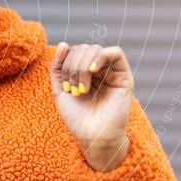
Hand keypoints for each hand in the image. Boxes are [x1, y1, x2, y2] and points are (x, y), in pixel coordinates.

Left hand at [50, 42, 133, 171]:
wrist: (92, 137)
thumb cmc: (76, 118)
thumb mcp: (59, 91)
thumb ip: (57, 67)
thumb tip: (63, 44)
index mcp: (83, 73)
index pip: (73, 52)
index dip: (65, 63)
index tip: (65, 87)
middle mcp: (98, 71)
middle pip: (83, 49)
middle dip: (73, 66)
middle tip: (73, 89)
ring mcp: (111, 72)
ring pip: (95, 49)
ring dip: (83, 66)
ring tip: (82, 88)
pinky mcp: (124, 77)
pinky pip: (115, 53)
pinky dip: (101, 56)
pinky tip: (93, 69)